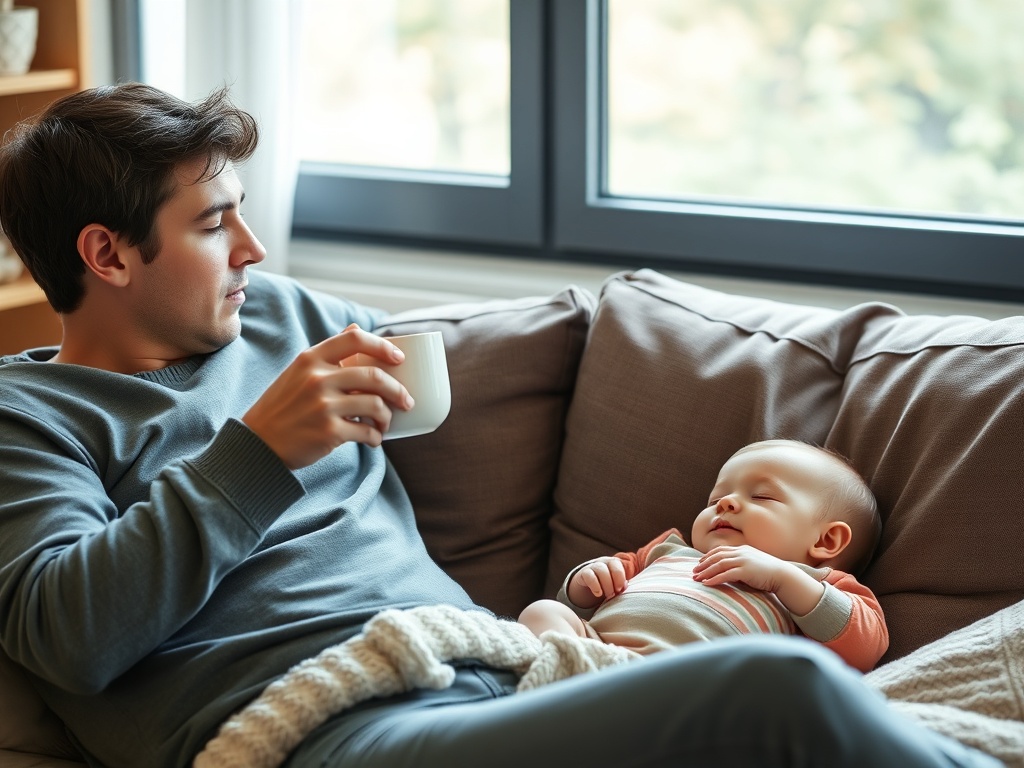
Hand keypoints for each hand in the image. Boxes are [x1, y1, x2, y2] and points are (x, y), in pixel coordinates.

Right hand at [242, 324, 413, 468]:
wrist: (258, 444)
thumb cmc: (283, 406)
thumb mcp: (299, 372)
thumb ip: (327, 353)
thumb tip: (355, 327)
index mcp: (311, 359)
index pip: (355, 339)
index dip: (383, 346)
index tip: (399, 358)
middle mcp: (317, 379)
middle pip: (374, 376)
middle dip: (398, 390)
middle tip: (406, 400)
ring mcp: (323, 406)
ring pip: (375, 406)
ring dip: (387, 417)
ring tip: (384, 424)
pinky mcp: (329, 432)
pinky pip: (366, 432)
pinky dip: (375, 437)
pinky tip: (373, 440)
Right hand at [567, 556, 628, 608]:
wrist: (587, 588)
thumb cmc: (607, 586)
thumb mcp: (616, 585)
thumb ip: (622, 584)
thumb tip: (625, 586)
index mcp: (615, 563)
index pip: (620, 563)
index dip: (621, 576)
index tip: (621, 589)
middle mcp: (604, 562)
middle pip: (613, 563)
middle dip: (617, 579)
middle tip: (616, 592)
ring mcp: (593, 566)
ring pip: (601, 569)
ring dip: (607, 584)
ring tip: (609, 595)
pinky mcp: (583, 573)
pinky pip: (589, 575)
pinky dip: (595, 585)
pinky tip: (598, 594)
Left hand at [692, 545, 824, 615]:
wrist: (784, 575)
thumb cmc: (769, 572)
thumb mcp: (754, 563)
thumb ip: (742, 563)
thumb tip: (731, 570)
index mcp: (742, 549)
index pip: (720, 550)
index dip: (708, 557)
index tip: (699, 563)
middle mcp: (741, 552)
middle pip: (716, 557)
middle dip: (703, 565)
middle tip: (693, 573)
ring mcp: (743, 561)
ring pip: (719, 565)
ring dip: (706, 572)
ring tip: (696, 579)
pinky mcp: (746, 571)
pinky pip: (726, 574)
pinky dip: (714, 579)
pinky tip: (707, 584)